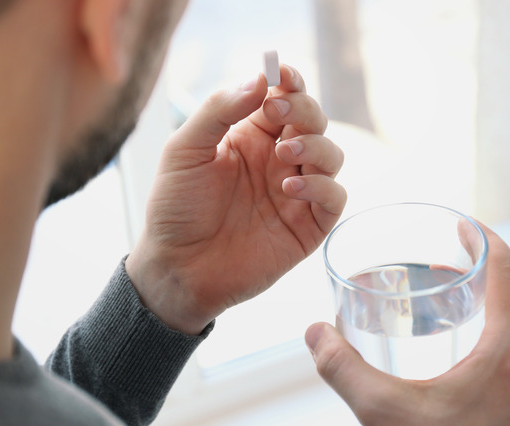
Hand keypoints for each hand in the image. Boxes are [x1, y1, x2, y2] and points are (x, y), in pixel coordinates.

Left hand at [126, 65, 346, 333]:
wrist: (176, 268)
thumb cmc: (176, 208)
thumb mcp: (185, 150)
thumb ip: (218, 111)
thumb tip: (258, 79)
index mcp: (251, 136)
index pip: (282, 98)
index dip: (288, 82)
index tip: (281, 72)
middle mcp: (278, 160)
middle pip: (313, 121)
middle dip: (304, 109)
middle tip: (279, 111)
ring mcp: (296, 192)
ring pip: (332, 155)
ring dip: (316, 145)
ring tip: (286, 152)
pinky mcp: (307, 226)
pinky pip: (334, 198)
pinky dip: (322, 186)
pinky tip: (290, 187)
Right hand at [305, 223, 509, 425]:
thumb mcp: (382, 416)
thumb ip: (343, 368)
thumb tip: (315, 333)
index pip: (509, 273)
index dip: (486, 239)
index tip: (464, 224)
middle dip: (489, 271)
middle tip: (455, 261)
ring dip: (501, 307)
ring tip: (463, 304)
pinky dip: (508, 342)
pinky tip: (475, 359)